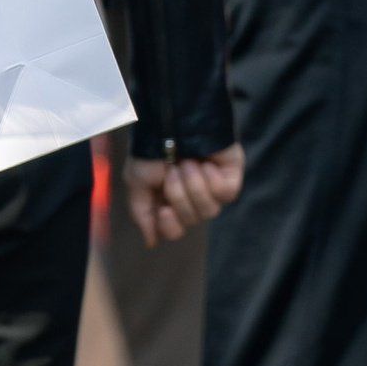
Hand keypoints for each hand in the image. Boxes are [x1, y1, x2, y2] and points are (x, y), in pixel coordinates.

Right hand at [124, 144, 244, 246]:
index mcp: (168, 202)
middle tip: (172, 169)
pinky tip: (206, 163)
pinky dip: (212, 179)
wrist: (172, 122)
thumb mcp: (137, 182)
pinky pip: (225, 195)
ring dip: (195, 185)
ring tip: (188, 163)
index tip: (163, 209)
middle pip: (191, 220)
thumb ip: (142, 214)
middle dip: (179, 195)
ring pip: (209, 210)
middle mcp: (190, 198)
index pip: (174, 230)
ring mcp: (212, 189)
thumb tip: (151, 243)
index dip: (170, 225)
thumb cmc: (152, 149)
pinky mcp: (230, 178)